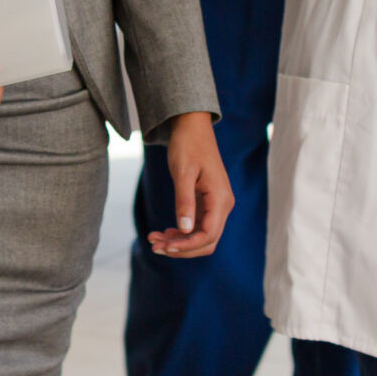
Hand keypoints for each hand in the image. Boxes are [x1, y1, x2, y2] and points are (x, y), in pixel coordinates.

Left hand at [147, 113, 231, 257]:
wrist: (192, 127)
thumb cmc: (187, 145)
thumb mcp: (182, 172)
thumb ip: (184, 201)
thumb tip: (184, 230)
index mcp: (220, 199)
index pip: (208, 235)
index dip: (187, 246)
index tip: (165, 247)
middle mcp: (223, 205)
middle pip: (207, 241)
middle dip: (181, 248)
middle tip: (154, 246)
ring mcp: (217, 205)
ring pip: (201, 236)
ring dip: (179, 242)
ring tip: (154, 240)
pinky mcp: (209, 203)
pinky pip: (198, 226)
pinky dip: (182, 233)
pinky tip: (165, 232)